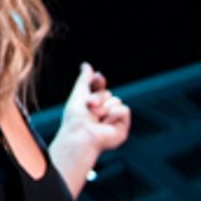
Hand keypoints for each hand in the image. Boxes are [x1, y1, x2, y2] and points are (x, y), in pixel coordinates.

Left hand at [50, 62, 130, 197]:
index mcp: (92, 105)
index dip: (98, 82)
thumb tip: (86, 65)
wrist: (79, 134)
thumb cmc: (75, 118)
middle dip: (97, 97)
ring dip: (104, 106)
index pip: (100, 87)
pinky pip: (125, 109)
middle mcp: (103, 113)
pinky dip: (114, 113)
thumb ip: (84, 79)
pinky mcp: (122, 129)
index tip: (96, 78)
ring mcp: (112, 121)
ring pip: (116, 100)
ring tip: (95, 117)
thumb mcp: (78, 94)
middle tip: (89, 106)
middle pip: (108, 93)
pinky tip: (105, 122)